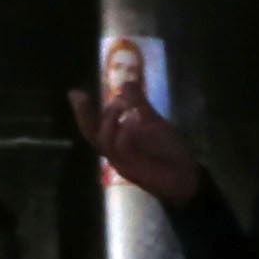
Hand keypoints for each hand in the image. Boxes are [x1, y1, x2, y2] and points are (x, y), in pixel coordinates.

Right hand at [68, 82, 203, 205]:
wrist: (184, 176)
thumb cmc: (167, 149)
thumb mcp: (153, 121)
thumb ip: (139, 103)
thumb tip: (126, 82)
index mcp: (117, 139)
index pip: (94, 125)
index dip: (83, 111)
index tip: (74, 93)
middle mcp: (115, 151)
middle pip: (91, 134)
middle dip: (83, 114)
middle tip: (78, 96)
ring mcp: (122, 161)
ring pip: (104, 141)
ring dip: (110, 119)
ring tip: (123, 104)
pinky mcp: (133, 170)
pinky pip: (123, 150)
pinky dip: (125, 132)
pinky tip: (134, 118)